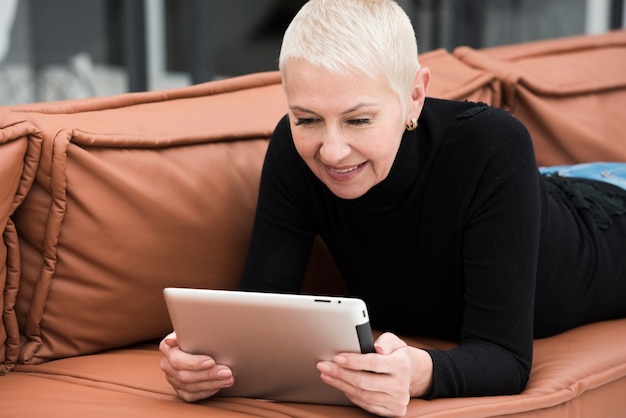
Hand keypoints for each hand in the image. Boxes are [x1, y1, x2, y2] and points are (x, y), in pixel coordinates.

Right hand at [159, 332, 233, 401]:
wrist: (198, 341)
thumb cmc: (196, 333)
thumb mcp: (192, 328)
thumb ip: (188, 331)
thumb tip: (172, 339)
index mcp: (167, 348)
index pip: (177, 360)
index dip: (194, 363)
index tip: (212, 361)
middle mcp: (167, 364)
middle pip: (184, 376)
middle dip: (208, 375)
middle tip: (227, 372)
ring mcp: (172, 378)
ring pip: (189, 387)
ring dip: (211, 384)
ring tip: (228, 379)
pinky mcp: (179, 389)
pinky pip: (190, 396)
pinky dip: (205, 392)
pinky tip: (218, 386)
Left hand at [316, 332, 433, 416]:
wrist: (412, 374)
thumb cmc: (397, 355)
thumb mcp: (395, 341)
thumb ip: (386, 341)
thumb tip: (378, 348)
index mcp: (402, 365)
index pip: (373, 363)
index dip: (353, 361)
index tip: (337, 358)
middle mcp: (401, 386)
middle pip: (365, 382)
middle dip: (340, 374)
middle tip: (324, 366)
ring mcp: (398, 401)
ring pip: (363, 396)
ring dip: (341, 385)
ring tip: (328, 376)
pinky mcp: (393, 411)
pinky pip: (367, 405)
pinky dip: (351, 396)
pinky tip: (342, 386)